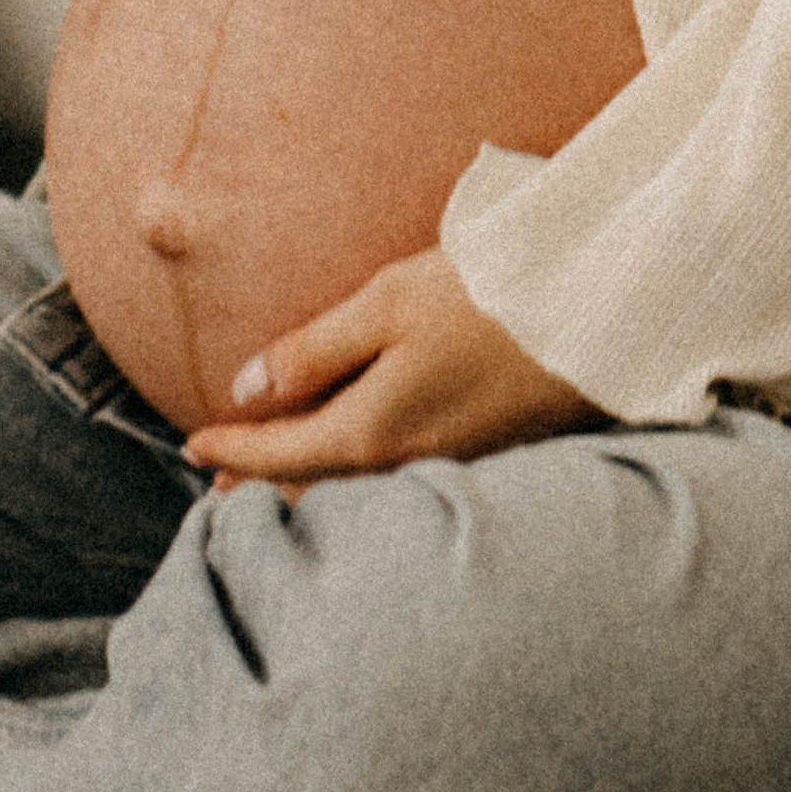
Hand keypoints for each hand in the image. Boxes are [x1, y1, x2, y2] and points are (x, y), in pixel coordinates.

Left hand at [180, 249, 591, 486]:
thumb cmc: (490, 298)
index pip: (280, 454)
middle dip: (263, 485)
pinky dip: (356, 481)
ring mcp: (448, 471)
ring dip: (309, 488)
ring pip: (356, 493)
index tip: (192, 446)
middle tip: (219, 485)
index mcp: (371, 431)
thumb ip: (314, 349)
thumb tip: (247, 387)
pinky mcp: (482, 459)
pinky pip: (396, 485)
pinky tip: (358, 463)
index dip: (231, 451)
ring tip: (278, 482)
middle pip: (314, 489)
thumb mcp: (387, 304)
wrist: (598, 316)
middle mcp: (405, 467)